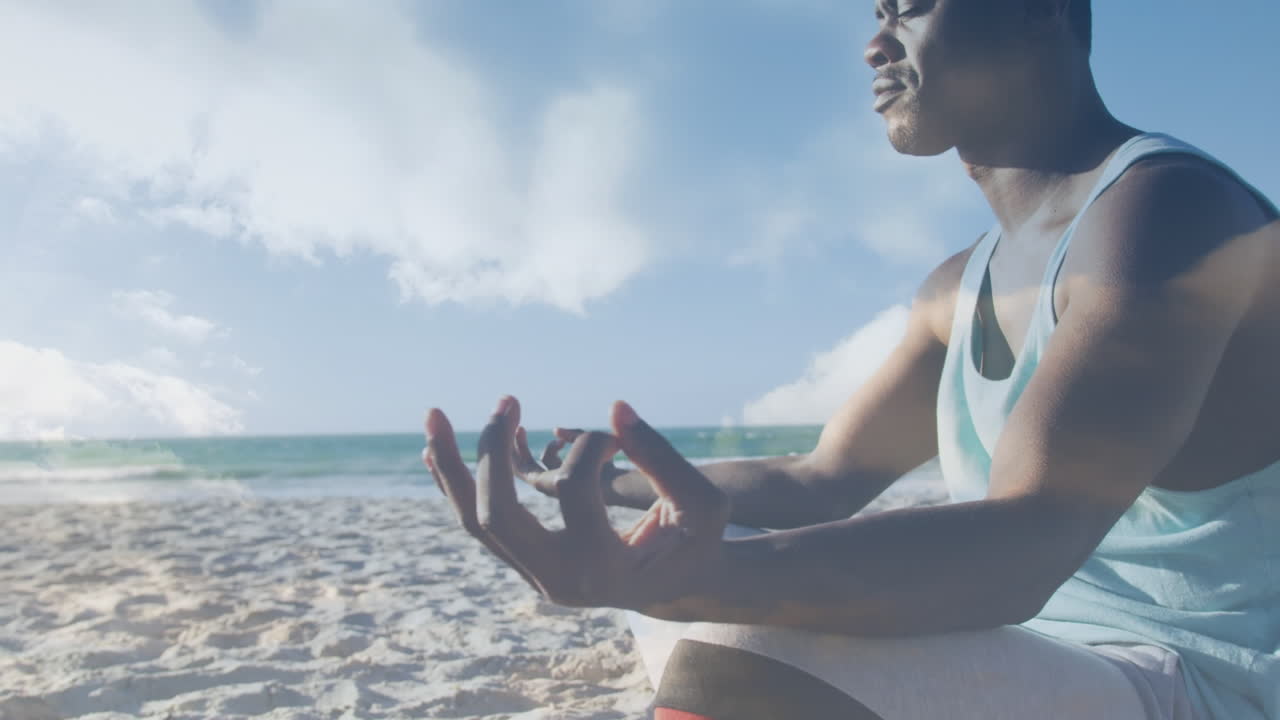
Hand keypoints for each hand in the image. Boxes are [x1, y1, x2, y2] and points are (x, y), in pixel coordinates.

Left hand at [423, 396, 729, 610]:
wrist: (680, 587)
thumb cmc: (696, 541)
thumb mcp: (701, 502)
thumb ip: (663, 458)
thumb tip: (615, 409)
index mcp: (601, 570)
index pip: (573, 490)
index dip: (592, 448)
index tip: (617, 437)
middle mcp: (557, 581)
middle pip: (495, 515)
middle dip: (489, 453)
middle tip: (505, 400)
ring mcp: (535, 577)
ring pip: (474, 521)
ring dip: (450, 467)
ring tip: (432, 416)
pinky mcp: (526, 564)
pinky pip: (480, 523)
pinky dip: (458, 484)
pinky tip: (436, 450)